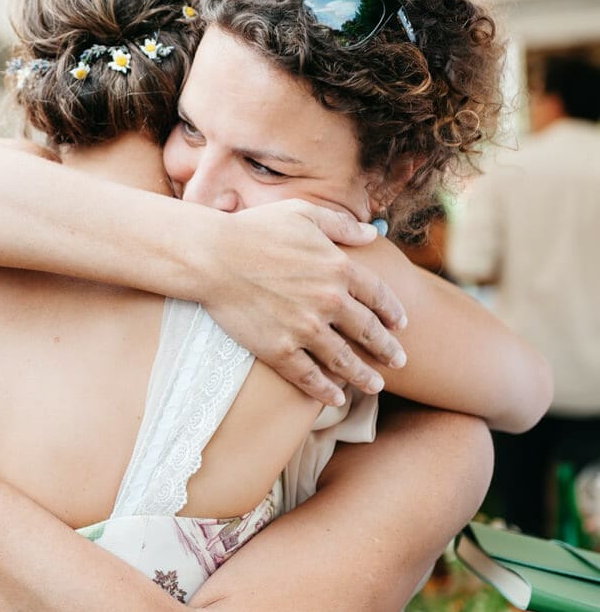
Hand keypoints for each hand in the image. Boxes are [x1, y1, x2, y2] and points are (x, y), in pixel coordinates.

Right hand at [210, 199, 406, 405]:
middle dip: (386, 349)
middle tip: (399, 361)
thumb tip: (371, 233)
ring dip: (363, 376)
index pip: (378, 296)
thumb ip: (340, 224)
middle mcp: (329, 301)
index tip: (399, 324)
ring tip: (375, 386)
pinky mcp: (278, 350)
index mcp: (339, 268)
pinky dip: (325, 391)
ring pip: (344, 360)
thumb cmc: (254, 229)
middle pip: (368, 332)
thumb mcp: (302, 213)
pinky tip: (336, 399)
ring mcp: (304, 329)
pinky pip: (309, 376)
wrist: (212, 256)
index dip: (392, 312)